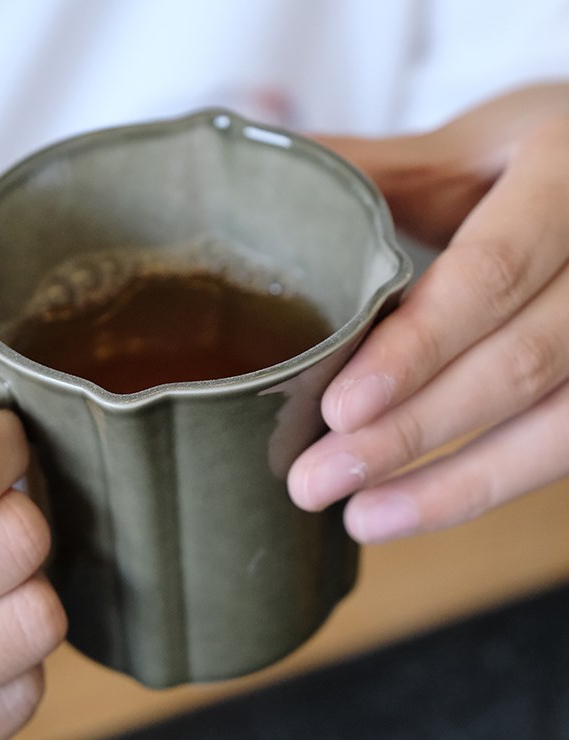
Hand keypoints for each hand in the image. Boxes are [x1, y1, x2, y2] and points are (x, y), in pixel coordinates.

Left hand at [288, 83, 568, 541]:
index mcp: (567, 176)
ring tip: (358, 517)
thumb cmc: (542, 158)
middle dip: (412, 432)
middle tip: (315, 479)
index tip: (340, 409)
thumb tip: (273, 171)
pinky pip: (563, 448)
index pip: (491, 274)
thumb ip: (387, 170)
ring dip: (448, 483)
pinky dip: (483, 485)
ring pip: (557, 426)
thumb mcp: (476, 147)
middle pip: (520, 363)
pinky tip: (410, 509)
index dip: (418, 348)